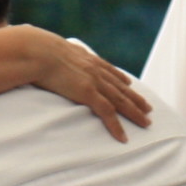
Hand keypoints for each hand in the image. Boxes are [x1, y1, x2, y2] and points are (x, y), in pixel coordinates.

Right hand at [20, 29, 150, 140]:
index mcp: (87, 59)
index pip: (109, 71)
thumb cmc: (37, 50)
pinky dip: (116, 126)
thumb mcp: (50, 48)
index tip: (130, 85)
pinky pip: (107, 113)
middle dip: (136, 99)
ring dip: (135, 113)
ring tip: (146, 122)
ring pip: (121, 101)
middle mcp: (96, 70)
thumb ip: (55, 53)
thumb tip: (45, 52)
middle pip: (121, 88)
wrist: (37, 50)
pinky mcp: (88, 93)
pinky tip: (123, 137)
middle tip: (148, 108)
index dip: (121, 80)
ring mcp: (94, 82)